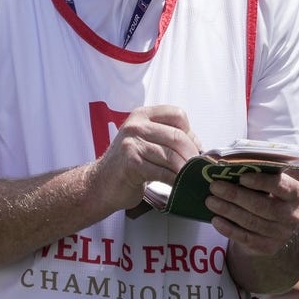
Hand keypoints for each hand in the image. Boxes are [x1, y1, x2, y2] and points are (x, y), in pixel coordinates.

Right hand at [88, 105, 202, 211]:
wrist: (100, 184)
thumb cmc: (128, 164)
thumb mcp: (147, 142)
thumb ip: (168, 138)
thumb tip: (198, 145)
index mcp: (142, 115)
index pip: (177, 114)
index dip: (191, 132)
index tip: (194, 148)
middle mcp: (136, 125)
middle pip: (177, 136)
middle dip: (191, 154)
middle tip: (197, 168)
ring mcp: (132, 144)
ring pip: (171, 155)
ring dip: (185, 169)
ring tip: (189, 177)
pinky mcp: (131, 164)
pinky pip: (163, 172)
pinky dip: (174, 180)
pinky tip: (177, 185)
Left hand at [205, 170, 298, 256]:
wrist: (275, 227)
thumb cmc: (269, 196)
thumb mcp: (272, 184)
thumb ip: (260, 174)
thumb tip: (232, 166)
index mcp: (296, 194)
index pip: (280, 186)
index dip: (261, 182)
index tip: (241, 177)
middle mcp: (292, 215)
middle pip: (262, 206)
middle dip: (235, 195)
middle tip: (215, 187)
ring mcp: (281, 234)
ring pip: (251, 222)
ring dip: (227, 210)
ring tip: (210, 201)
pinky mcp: (268, 247)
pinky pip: (245, 238)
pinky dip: (228, 228)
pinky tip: (215, 219)